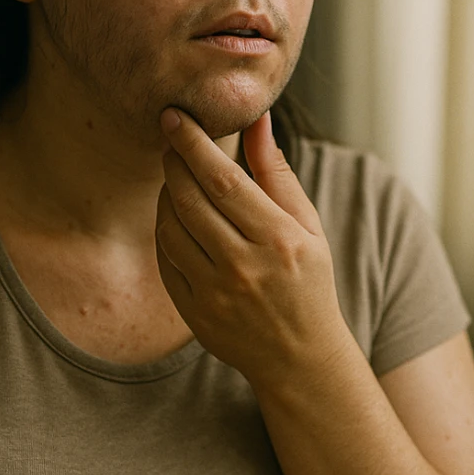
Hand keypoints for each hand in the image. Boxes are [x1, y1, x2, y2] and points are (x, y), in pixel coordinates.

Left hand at [155, 108, 350, 387]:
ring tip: (175, 176)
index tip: (174, 117)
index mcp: (279, 239)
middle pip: (190, 199)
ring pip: (171, 227)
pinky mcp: (194, 313)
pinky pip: (166, 258)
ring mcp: (215, 293)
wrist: (300, 357)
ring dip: (166, 193)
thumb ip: (277, 173)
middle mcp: (244, 266)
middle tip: (169, 137)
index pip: (223, 179)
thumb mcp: (306, 226)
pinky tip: (175, 215)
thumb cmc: (307, 281)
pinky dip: (165, 230)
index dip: (193, 144)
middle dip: (173, 161)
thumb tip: (257, 119)